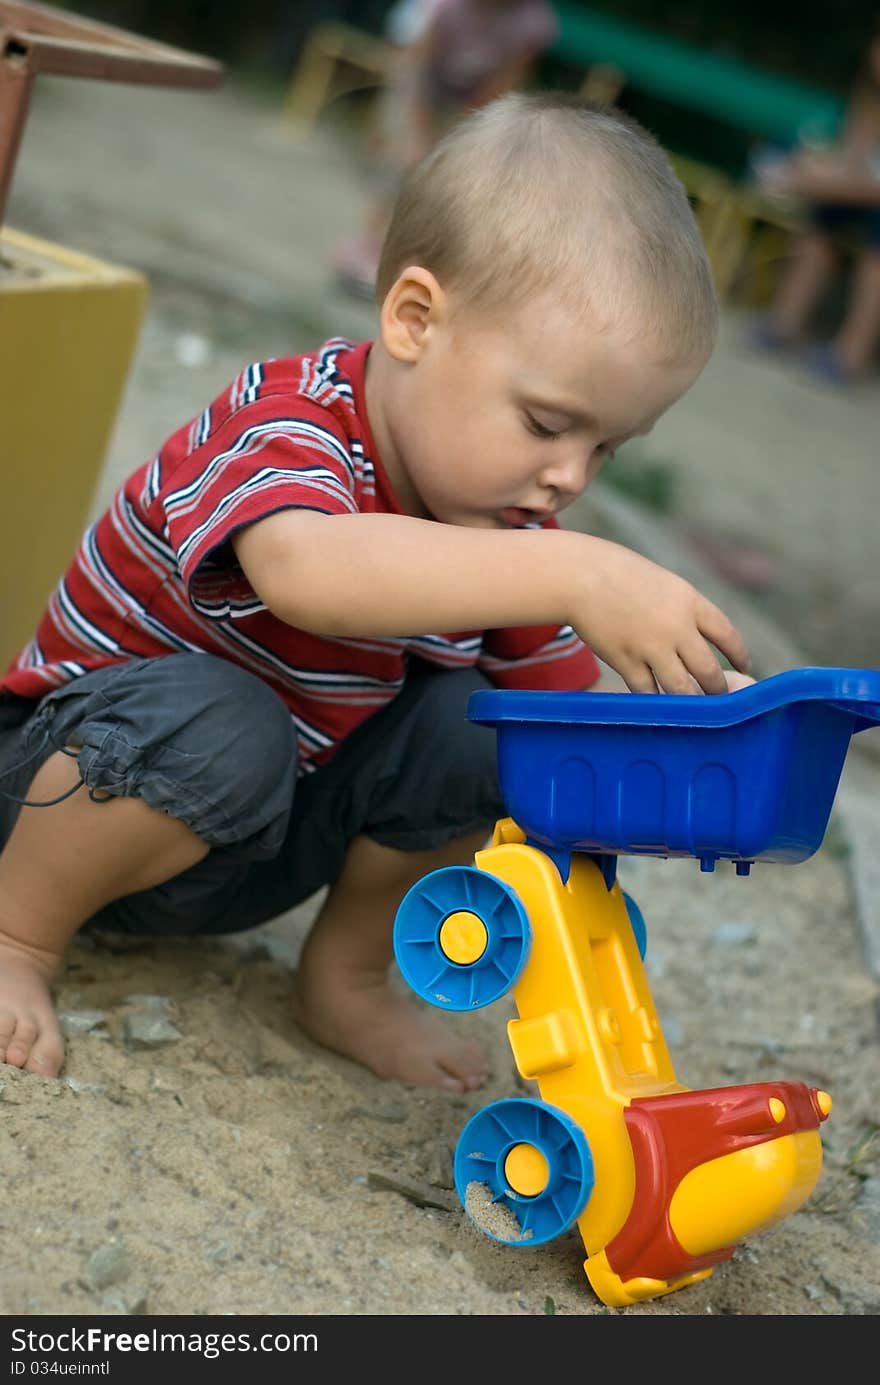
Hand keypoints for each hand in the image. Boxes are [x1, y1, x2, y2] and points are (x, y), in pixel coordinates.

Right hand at [569, 537, 750, 694]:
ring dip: (691, 702)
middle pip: (708, 670)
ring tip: (694, 708)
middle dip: (718, 688)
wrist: (579, 576)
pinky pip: (648, 692)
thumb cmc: (618, 574)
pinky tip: (659, 705)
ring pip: (682, 689)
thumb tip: (696, 639)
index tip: (744, 666)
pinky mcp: (626, 662)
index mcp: (690, 601)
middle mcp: (676, 627)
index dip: (739, 654)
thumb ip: (681, 609)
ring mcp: (651, 647)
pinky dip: (656, 701)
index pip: (727, 634)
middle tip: (720, 697)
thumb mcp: (661, 582)